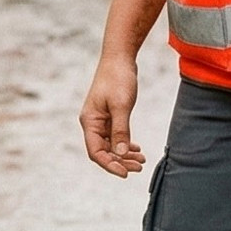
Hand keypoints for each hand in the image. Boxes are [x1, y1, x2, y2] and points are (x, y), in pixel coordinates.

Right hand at [79, 55, 145, 177]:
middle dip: (120, 162)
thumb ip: (121, 130)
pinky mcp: (109, 115)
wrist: (119, 57)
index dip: (110, 165)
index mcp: (89, 121)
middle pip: (103, 151)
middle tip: (139, 168)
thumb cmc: (118, 78)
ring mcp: (100, 119)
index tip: (126, 173)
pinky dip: (125, 143)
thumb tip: (121, 154)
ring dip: (124, 154)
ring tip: (141, 161)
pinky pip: (114, 135)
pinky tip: (136, 148)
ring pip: (110, 145)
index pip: (96, 152)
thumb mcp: (121, 105)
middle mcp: (92, 123)